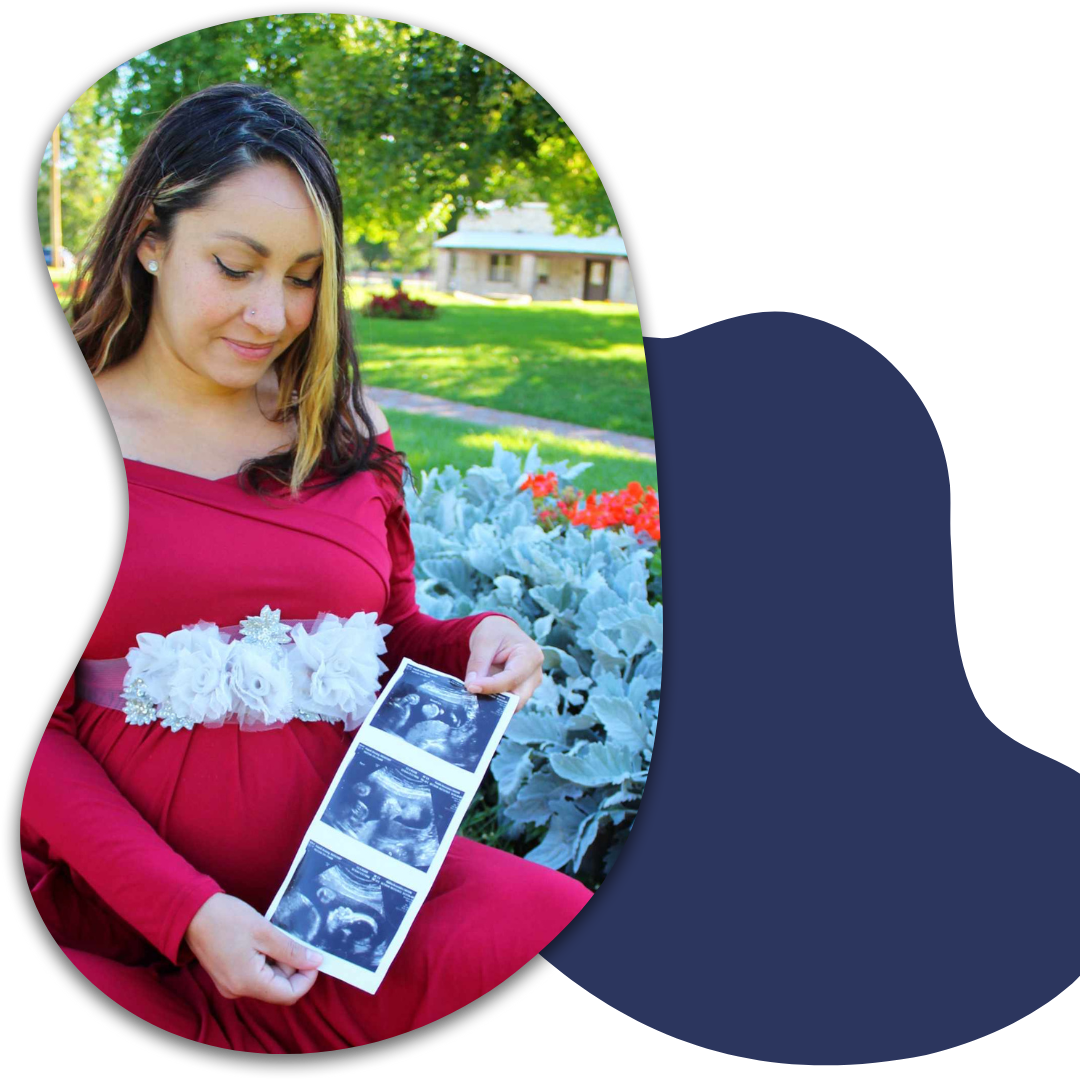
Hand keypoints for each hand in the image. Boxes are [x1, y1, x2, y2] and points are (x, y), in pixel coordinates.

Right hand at [183, 893, 322, 1005]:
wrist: (192, 912)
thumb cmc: (228, 919)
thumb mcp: (265, 932)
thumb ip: (291, 951)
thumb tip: (315, 962)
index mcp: (248, 983)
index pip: (289, 995)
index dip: (307, 978)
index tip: (315, 956)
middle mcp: (238, 990)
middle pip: (279, 988)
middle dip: (294, 967)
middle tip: (297, 940)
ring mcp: (231, 985)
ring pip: (268, 981)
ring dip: (281, 962)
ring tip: (280, 936)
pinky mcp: (228, 976)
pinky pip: (256, 975)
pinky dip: (267, 960)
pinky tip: (267, 940)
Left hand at [464, 616, 544, 713]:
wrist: (501, 632)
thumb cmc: (495, 632)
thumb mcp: (483, 642)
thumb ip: (478, 664)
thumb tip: (471, 687)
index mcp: (530, 656)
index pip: (512, 678)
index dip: (491, 686)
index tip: (471, 688)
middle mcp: (535, 673)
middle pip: (518, 698)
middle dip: (496, 702)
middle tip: (472, 700)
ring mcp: (530, 685)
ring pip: (513, 704)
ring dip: (494, 704)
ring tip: (473, 699)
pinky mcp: (521, 691)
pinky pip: (508, 703)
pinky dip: (494, 703)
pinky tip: (480, 698)